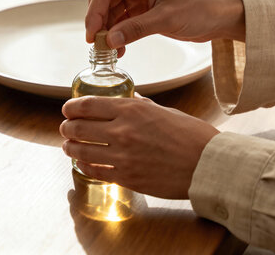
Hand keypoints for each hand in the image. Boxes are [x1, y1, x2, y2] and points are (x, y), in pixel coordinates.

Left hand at [59, 94, 219, 198]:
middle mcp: (122, 131)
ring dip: (70, 147)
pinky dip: (85, 165)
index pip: (88, 105)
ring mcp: (122, 156)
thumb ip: (143, 105)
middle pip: (78, 127)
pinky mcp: (126, 177)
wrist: (208, 165)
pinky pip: (95, 170)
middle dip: (67, 127)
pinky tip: (83, 163)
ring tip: (68, 146)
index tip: (67, 109)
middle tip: (66, 128)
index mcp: (132, 109)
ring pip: (81, 150)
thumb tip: (131, 98)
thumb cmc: (192, 136)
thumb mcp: (165, 111)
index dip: (71, 107)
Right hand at [85, 0, 244, 56]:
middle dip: (99, 22)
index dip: (94, 13)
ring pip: (112, 12)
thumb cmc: (201, 8)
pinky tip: (119, 49)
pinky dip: (119, 34)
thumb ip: (135, 29)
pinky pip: (123, 20)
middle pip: (105, 0)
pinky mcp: (144, 7)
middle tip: (97, 46)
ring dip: (108, 31)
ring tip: (110, 52)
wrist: (222, 15)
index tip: (91, 36)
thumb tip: (108, 40)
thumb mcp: (167, 19)